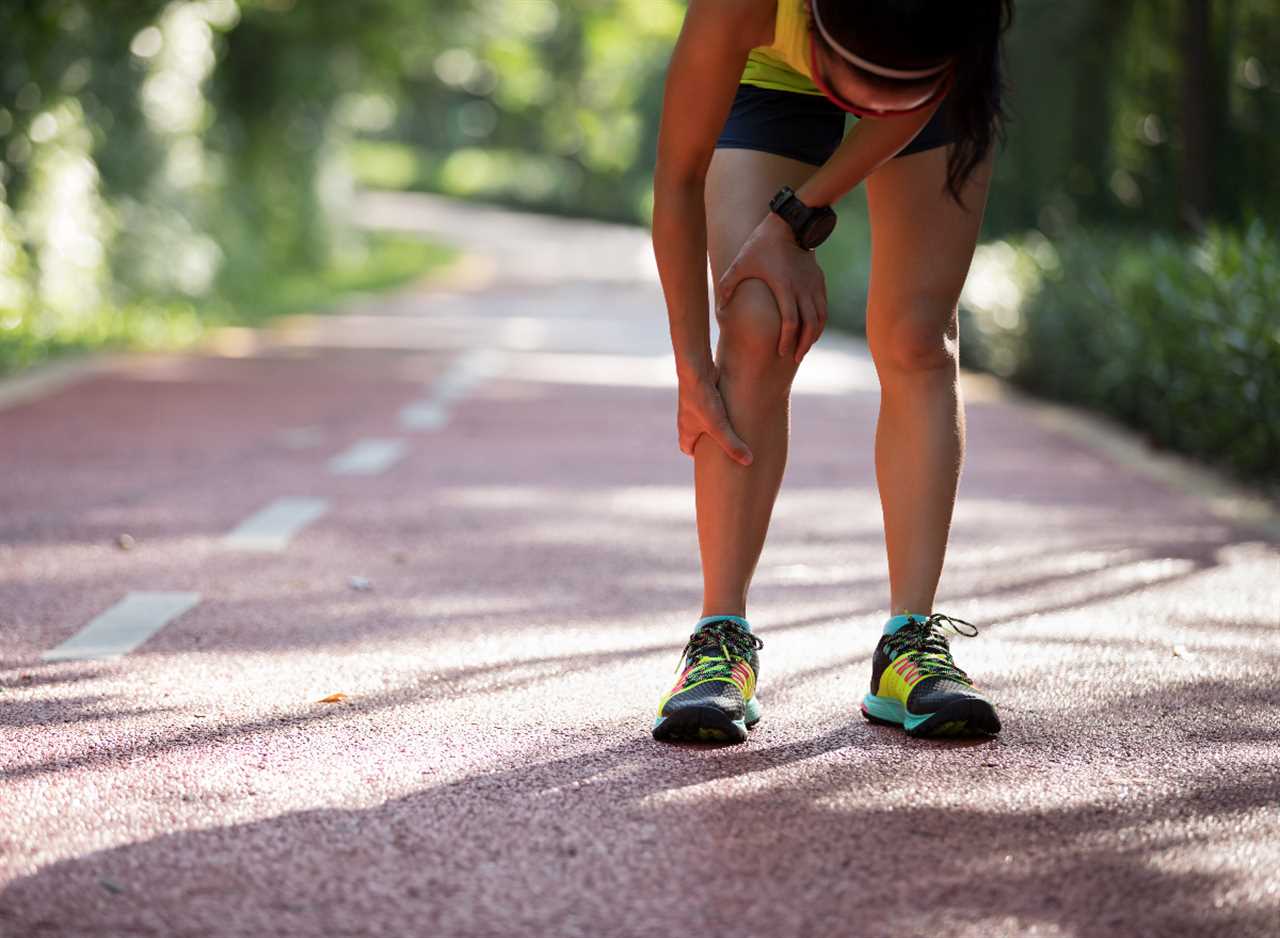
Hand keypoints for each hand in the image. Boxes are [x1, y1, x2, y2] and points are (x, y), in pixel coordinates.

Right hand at [677, 365, 752, 466]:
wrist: (696, 369)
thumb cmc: (702, 400)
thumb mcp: (719, 427)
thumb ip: (733, 445)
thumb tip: (749, 462)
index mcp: (686, 429)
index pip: (686, 448)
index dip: (697, 455)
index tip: (709, 461)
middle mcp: (688, 417)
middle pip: (696, 434)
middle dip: (708, 441)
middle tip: (723, 447)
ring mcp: (695, 403)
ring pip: (704, 418)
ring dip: (715, 424)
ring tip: (731, 428)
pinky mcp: (704, 391)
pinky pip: (712, 404)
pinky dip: (721, 408)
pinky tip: (735, 407)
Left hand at [715, 212, 828, 363]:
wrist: (789, 224)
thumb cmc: (761, 245)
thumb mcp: (740, 263)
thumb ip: (727, 285)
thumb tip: (719, 308)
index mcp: (784, 288)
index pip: (790, 322)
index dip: (787, 340)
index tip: (781, 352)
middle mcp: (802, 289)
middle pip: (809, 325)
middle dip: (803, 345)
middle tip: (795, 358)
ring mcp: (813, 285)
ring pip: (820, 318)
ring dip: (814, 336)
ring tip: (805, 347)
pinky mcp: (819, 281)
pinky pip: (823, 307)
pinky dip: (820, 322)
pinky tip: (812, 330)